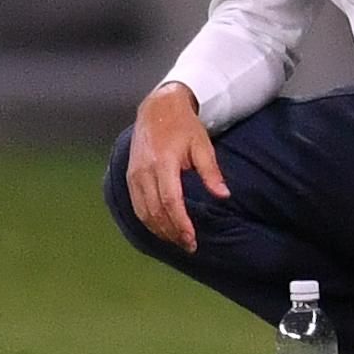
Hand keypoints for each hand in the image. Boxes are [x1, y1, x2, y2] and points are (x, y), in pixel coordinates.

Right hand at [124, 82, 225, 252]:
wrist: (158, 108)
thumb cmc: (183, 126)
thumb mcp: (202, 145)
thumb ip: (211, 172)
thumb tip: (224, 196)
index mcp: (163, 163)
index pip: (171, 202)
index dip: (181, 224)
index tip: (191, 240)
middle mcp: (145, 171)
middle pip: (156, 211)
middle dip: (172, 232)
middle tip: (189, 246)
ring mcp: (134, 174)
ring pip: (143, 212)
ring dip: (159, 230)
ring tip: (176, 240)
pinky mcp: (129, 176)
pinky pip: (136, 205)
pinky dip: (148, 220)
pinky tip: (161, 227)